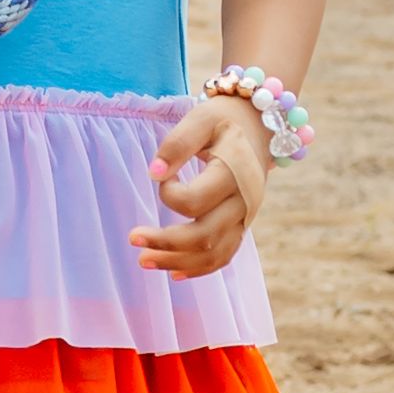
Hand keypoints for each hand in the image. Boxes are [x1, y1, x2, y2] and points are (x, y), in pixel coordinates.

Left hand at [127, 96, 265, 276]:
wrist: (261, 126)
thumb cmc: (224, 121)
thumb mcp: (202, 119)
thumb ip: (177, 144)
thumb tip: (153, 172)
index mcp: (235, 173)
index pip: (195, 201)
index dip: (168, 192)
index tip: (160, 173)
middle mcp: (244, 202)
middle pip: (205, 237)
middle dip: (166, 243)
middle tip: (132, 238)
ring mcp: (245, 218)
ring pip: (213, 254)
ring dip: (177, 262)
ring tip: (143, 260)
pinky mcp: (242, 225)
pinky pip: (224, 256)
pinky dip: (199, 268)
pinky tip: (173, 273)